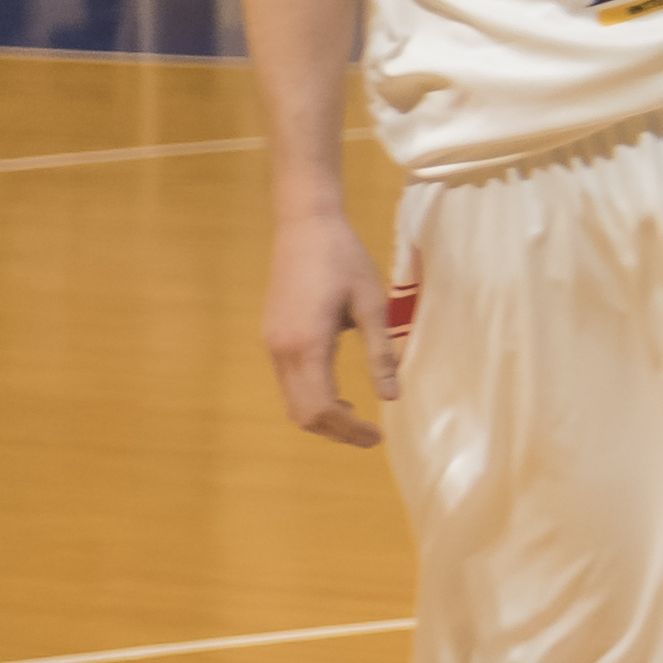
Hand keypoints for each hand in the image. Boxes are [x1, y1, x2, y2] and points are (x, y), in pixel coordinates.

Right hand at [260, 212, 394, 447]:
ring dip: (321, 416)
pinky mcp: (271, 337)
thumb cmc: (344, 259)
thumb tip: (392, 396)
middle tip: (369, 435)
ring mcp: (272, 345)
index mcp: (308, 346)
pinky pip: (288, 383)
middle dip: (335, 431)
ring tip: (356, 416)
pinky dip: (310, 397)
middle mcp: (282, 352)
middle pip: (303, 413)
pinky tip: (336, 391)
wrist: (304, 225)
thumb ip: (380, 354)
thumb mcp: (372, 305)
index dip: (349, 430)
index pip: (323, 409)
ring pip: (291, 401)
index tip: (377, 436)